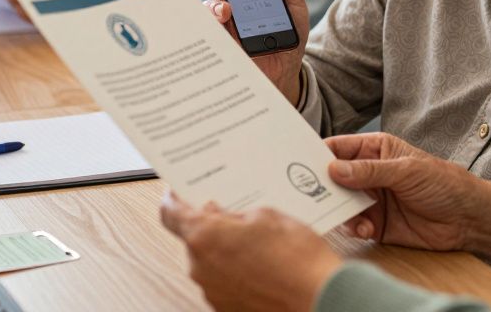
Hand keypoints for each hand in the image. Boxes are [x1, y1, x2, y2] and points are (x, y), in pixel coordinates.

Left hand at [160, 191, 341, 311]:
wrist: (320, 299)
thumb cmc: (298, 259)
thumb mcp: (267, 216)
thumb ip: (235, 214)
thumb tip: (221, 216)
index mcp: (204, 237)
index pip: (170, 213)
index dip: (174, 199)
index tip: (179, 191)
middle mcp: (200, 268)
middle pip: (194, 238)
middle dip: (212, 226)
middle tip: (237, 214)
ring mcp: (212, 292)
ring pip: (210, 261)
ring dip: (227, 250)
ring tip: (259, 242)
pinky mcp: (226, 308)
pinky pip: (223, 281)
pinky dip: (236, 271)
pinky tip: (262, 264)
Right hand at [186, 0, 308, 103]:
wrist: (293, 62)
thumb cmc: (289, 25)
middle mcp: (227, 1)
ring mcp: (224, 23)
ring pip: (205, 8)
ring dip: (212, 6)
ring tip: (226, 9)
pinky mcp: (225, 43)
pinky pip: (212, 34)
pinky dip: (216, 28)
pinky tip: (226, 25)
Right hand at [326, 132, 486, 252]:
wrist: (468, 219)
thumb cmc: (444, 183)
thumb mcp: (406, 171)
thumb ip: (369, 171)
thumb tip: (334, 169)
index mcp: (375, 150)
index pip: (339, 148)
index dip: (319, 155)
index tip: (301, 163)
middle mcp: (369, 174)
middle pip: (333, 178)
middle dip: (323, 186)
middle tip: (311, 194)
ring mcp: (371, 199)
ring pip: (340, 203)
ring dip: (339, 210)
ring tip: (347, 215)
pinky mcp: (376, 224)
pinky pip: (355, 225)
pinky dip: (355, 227)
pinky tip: (366, 228)